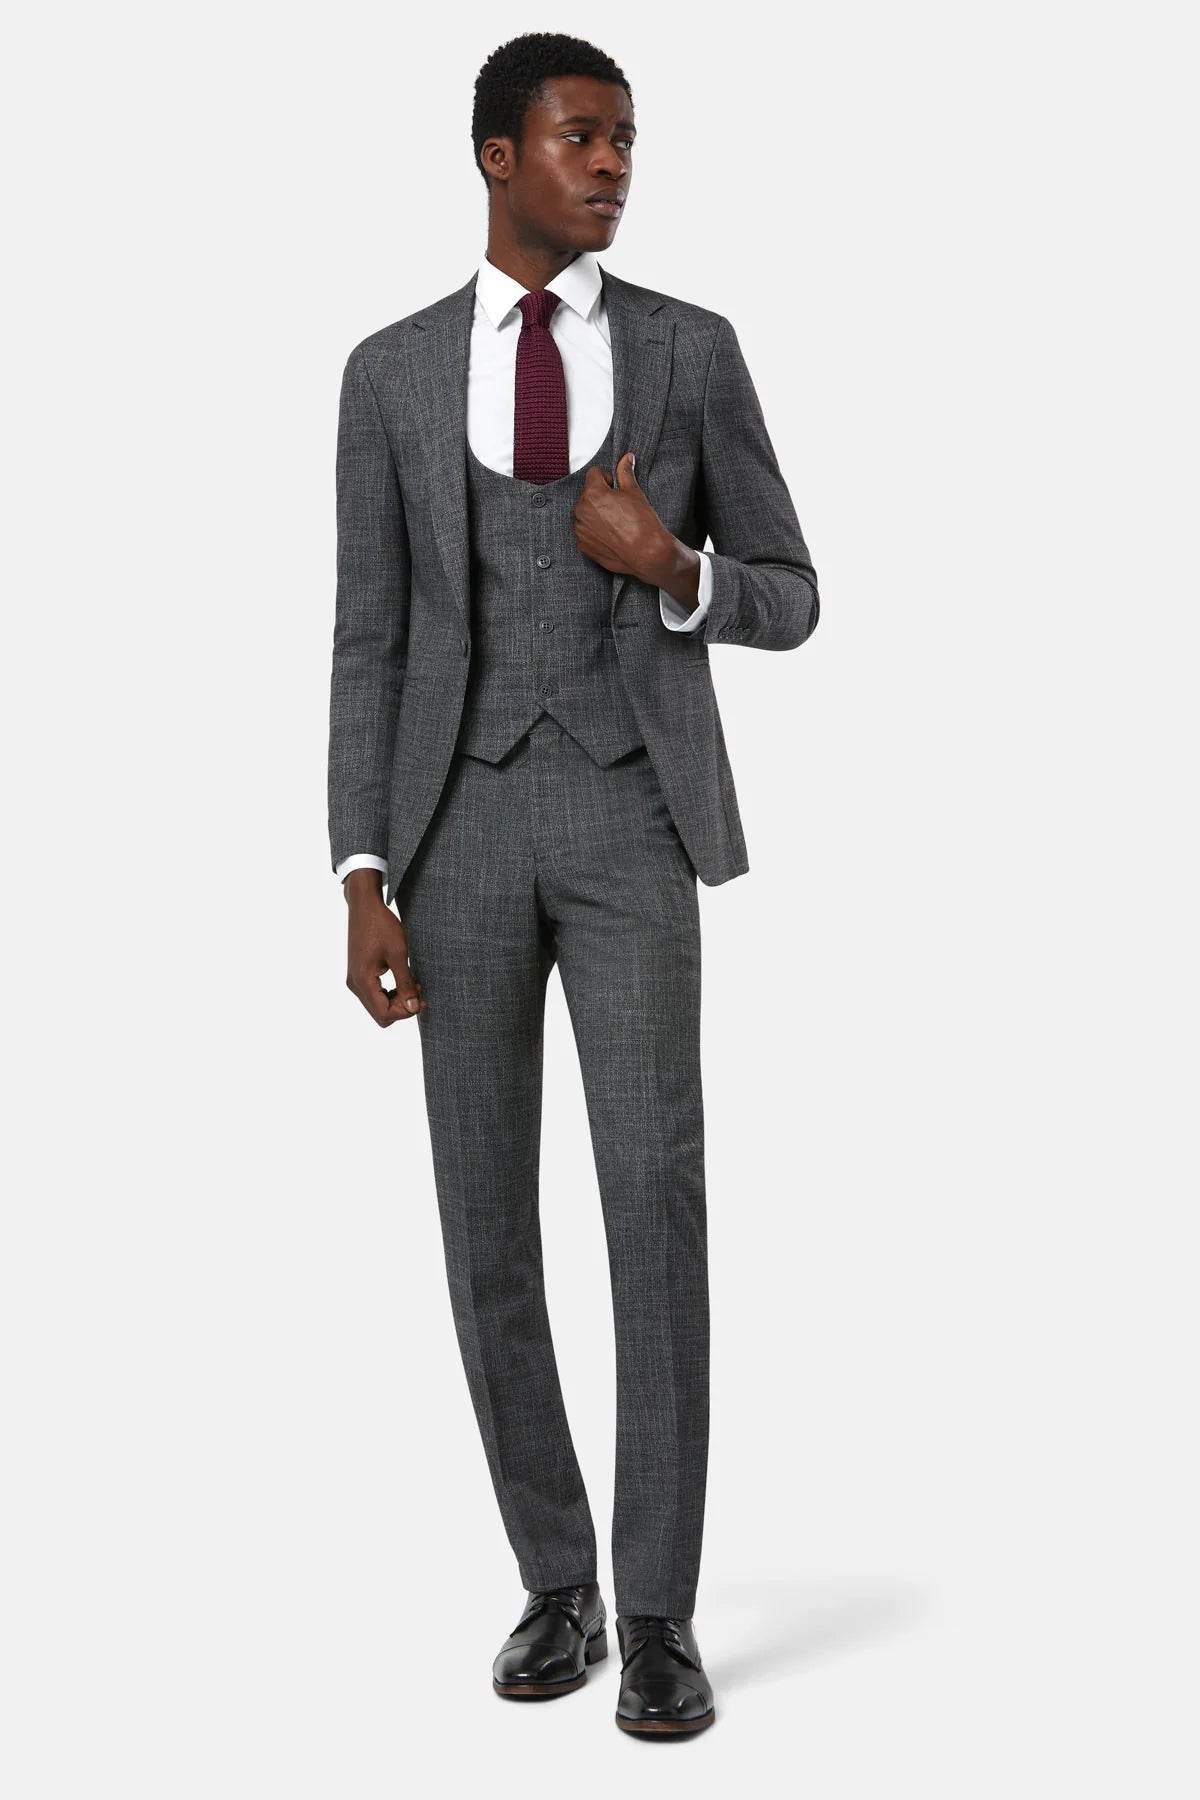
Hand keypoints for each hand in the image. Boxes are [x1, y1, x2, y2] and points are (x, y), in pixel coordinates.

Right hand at [344, 871, 425, 1026]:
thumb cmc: (382, 925)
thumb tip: (414, 1008)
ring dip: (396, 999)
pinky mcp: (358, 974)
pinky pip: (374, 994)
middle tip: (418, 989)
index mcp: (362, 981)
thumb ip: (406, 983)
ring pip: (377, 1005)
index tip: (422, 998)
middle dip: (401, 1007)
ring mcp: (354, 979)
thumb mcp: (398, 954)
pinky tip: (403, 978)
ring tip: (413, 982)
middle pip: (380, 1013)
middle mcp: (354, 984)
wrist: (364, 906)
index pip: (384, 1014)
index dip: (405, 1012)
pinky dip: (390, 992)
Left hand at [572, 452, 700, 608]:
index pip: (594, 474)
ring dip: (596, 514)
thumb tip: (626, 458)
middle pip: (588, 494)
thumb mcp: (634, 492)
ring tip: (616, 523)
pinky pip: (585, 532)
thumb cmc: (641, 522)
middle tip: (619, 508)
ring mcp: (580, 530)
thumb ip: (625, 472)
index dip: (608, 479)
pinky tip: (611, 536)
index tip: (617, 489)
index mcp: (592, 493)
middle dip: (600, 497)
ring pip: (586, 513)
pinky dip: (595, 532)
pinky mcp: (583, 546)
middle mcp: (581, 510)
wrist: (646, 553)